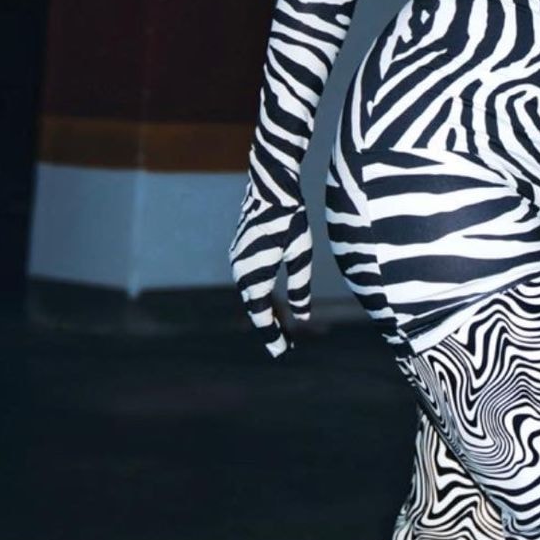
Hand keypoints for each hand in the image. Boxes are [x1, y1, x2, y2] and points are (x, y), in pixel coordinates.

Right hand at [229, 178, 313, 358]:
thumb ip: (300, 286)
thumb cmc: (289, 218)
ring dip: (265, 311)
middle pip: (255, 307)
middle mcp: (240, 269)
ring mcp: (238, 260)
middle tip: (285, 348)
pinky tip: (272, 302)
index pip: (261, 314)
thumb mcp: (300, 254)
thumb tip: (302, 316)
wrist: (270, 186)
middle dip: (270, 327)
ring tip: (282, 329)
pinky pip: (250, 281)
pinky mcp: (241, 251)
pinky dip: (261, 296)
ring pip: (251, 294)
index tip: (282, 353)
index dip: (271, 335)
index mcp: (254, 274)